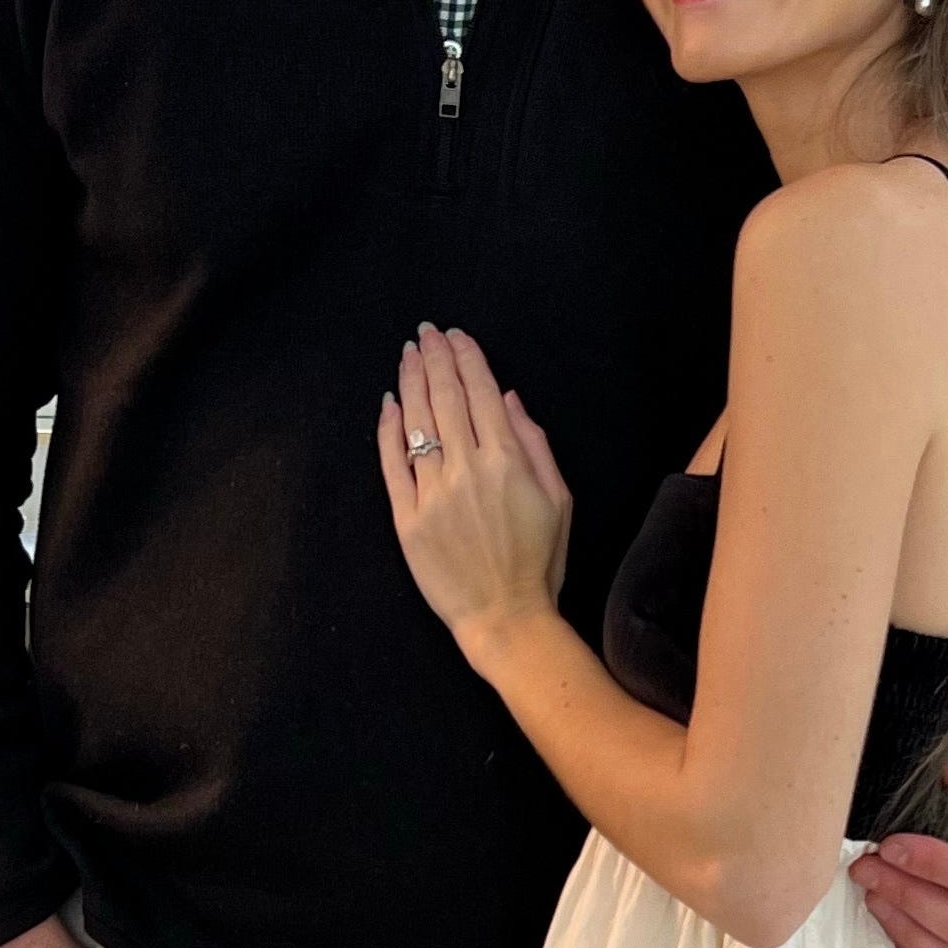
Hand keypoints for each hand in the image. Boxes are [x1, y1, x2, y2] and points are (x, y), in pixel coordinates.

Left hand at [378, 324, 571, 659]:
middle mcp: (466, 470)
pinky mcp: (407, 518)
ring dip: (411, 383)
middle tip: (425, 332)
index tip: (456, 335)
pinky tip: (389, 403)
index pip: (481, 394)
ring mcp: (432, 493)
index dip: (467, 359)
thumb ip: (535, 443)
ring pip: (416, 424)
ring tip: (409, 355)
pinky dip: (388, 430)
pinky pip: (392, 465)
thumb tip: (508, 398)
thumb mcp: (559, 498)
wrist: (506, 616)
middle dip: (435, 359)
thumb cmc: (540, 559)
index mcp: (507, 462)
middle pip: (445, 399)